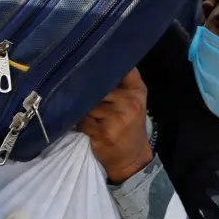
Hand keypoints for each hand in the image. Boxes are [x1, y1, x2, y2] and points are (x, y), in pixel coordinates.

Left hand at [76, 69, 153, 184]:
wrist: (132, 158)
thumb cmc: (128, 125)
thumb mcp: (132, 100)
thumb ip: (120, 81)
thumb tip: (91, 61)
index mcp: (137, 90)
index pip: (123, 69)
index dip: (104, 63)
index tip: (90, 60)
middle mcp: (130, 101)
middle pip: (96, 86)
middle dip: (86, 91)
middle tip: (82, 94)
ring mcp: (118, 117)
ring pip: (87, 103)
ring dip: (82, 109)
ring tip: (90, 116)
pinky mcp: (105, 131)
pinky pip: (83, 120)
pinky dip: (80, 123)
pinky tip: (88, 127)